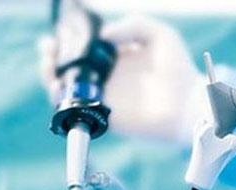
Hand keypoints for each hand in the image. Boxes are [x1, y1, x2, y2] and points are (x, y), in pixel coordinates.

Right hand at [39, 16, 209, 144]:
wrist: (188, 104)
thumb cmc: (177, 69)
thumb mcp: (159, 34)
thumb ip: (133, 25)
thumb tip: (104, 34)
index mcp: (114, 58)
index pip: (82, 50)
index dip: (65, 43)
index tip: (55, 36)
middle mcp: (105, 78)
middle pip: (68, 69)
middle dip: (52, 59)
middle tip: (47, 50)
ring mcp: (103, 99)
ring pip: (67, 90)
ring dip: (52, 78)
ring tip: (49, 66)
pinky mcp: (104, 118)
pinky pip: (78, 111)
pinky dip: (64, 102)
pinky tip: (59, 88)